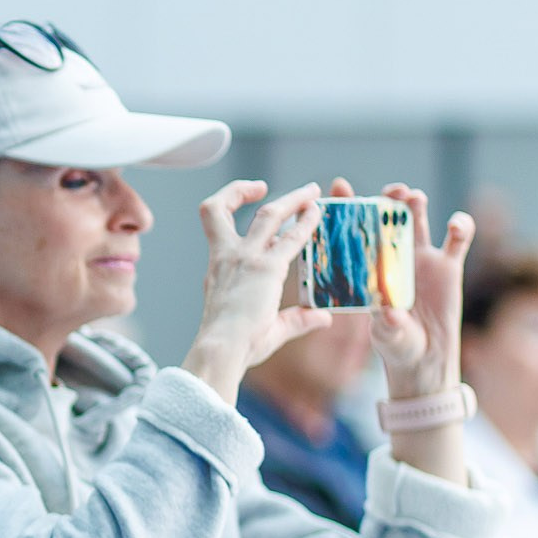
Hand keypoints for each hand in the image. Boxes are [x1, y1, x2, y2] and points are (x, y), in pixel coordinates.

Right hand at [183, 180, 331, 403]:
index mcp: (217, 267)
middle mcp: (226, 256)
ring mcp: (245, 259)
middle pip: (222, 207)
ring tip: (310, 192)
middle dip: (243, 190)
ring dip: (290, 199)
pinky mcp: (265, 268)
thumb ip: (296, 320)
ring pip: (268, 214)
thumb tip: (322, 317)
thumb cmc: (234, 346)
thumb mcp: (265, 328)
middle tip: (268, 187)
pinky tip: (318, 214)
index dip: (229, 203)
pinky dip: (306, 222)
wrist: (221, 350)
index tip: (251, 200)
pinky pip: (291, 237)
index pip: (215, 223)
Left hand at [360, 180, 474, 399]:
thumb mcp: (388, 338)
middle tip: (390, 191)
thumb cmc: (396, 346)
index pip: (354, 233)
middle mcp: (392, 258)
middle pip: (387, 220)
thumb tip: (389, 313)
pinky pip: (457, 241)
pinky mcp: (448, 267)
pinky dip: (460, 228)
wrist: (425, 357)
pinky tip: (457, 225)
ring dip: (416, 206)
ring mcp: (420, 259)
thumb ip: (388, 326)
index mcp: (369, 269)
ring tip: (414, 198)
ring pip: (417, 223)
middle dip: (388, 201)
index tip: (340, 186)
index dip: (347, 208)